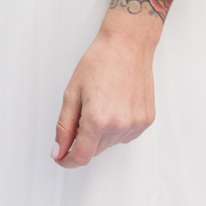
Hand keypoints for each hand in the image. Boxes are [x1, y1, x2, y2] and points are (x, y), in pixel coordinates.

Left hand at [52, 20, 158, 168]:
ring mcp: (135, 125)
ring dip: (100, 133)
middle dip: (83, 140)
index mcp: (98, 120)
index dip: (68, 160)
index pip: (81, 156)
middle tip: (80, 112)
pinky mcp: (146, 121)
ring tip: (100, 102)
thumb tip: (58, 151)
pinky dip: (116, 127)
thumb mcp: (72, 93)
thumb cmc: (99, 62)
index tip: (61, 158)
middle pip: (95, 150)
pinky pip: (125, 134)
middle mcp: (119, 126)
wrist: (127, 45)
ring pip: (110, 143)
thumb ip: (64, 126)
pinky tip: (114, 105)